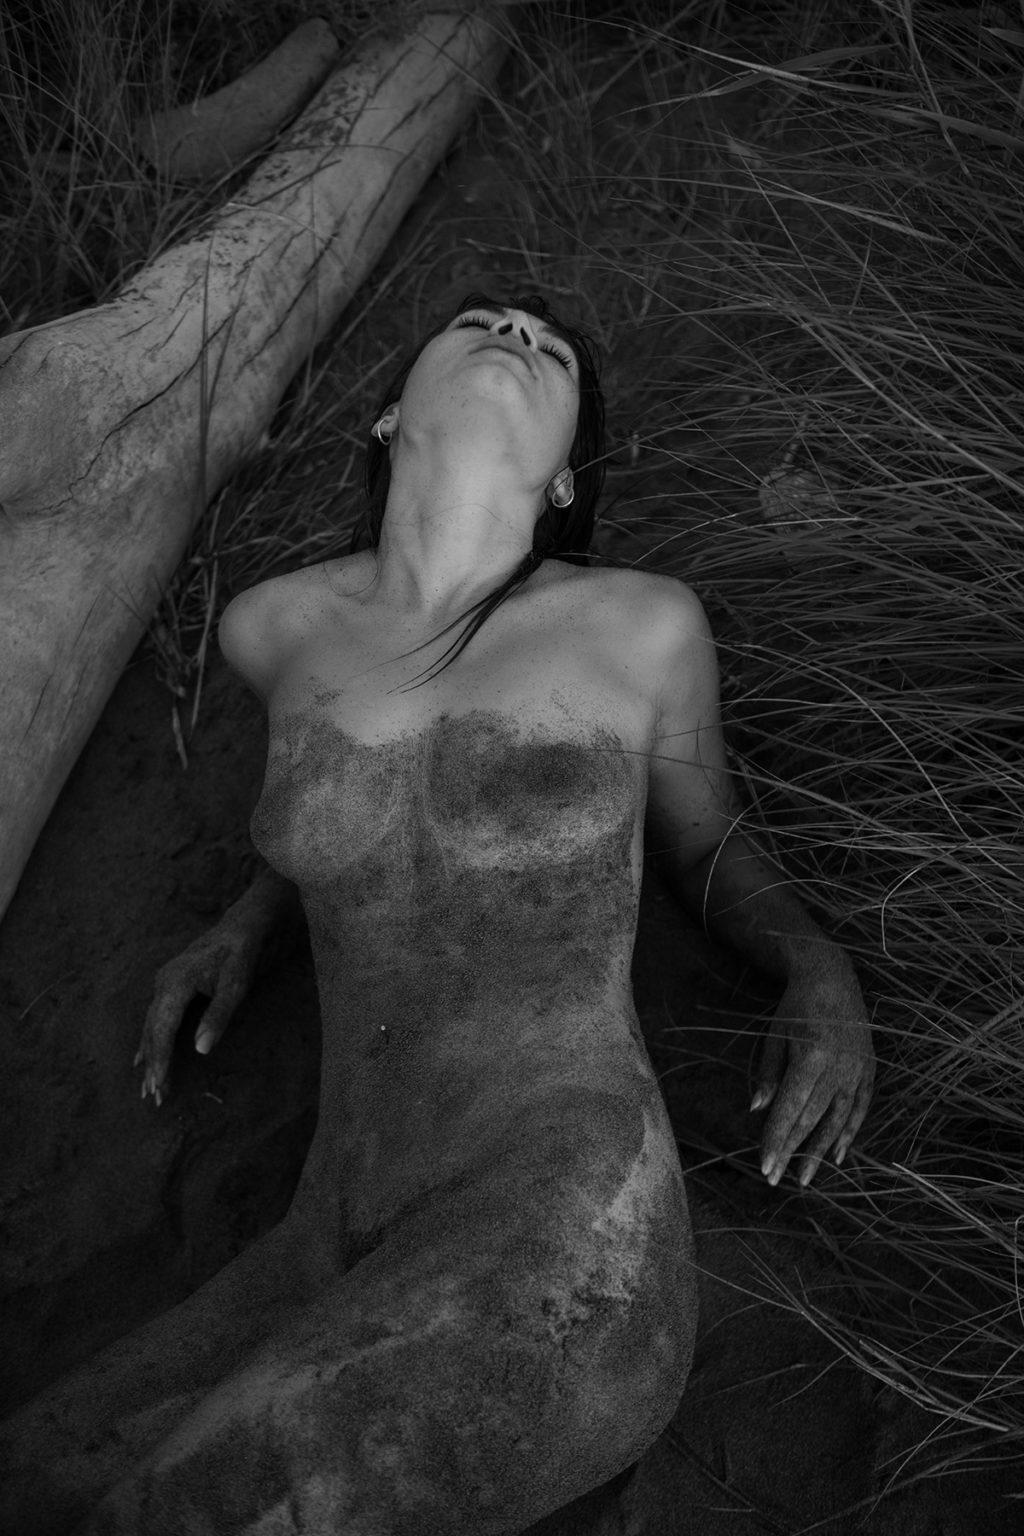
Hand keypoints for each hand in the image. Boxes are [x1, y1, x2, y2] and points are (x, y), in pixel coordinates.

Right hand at [135, 919, 262, 1104]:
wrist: (239, 929)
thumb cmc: (240, 957)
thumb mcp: (236, 986)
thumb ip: (218, 1017)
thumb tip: (201, 1050)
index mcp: (176, 982)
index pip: (162, 1027)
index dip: (160, 1057)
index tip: (159, 1083)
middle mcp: (163, 983)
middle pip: (152, 1031)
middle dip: (152, 1064)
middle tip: (152, 1097)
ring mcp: (163, 985)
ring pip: (150, 1027)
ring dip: (150, 1057)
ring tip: (147, 1088)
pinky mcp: (168, 987)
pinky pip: (154, 1019)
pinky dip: (150, 1042)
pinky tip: (141, 1060)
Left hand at [751, 968, 874, 1187]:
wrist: (833, 977)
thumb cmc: (796, 1006)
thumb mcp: (774, 1035)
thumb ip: (768, 1074)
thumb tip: (758, 1111)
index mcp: (811, 1058)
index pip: (790, 1110)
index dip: (776, 1141)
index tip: (764, 1167)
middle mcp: (838, 1069)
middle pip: (811, 1120)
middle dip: (791, 1152)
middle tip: (775, 1180)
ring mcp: (857, 1071)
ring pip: (837, 1121)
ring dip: (820, 1152)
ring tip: (805, 1179)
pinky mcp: (869, 1070)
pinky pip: (860, 1109)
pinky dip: (849, 1133)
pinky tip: (839, 1156)